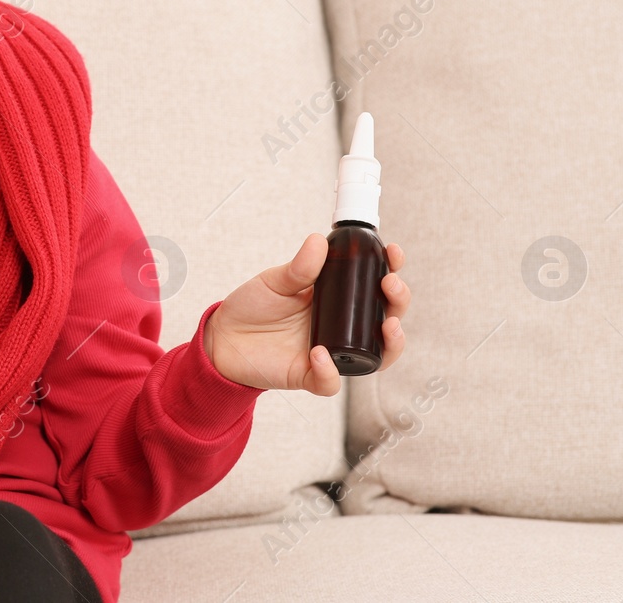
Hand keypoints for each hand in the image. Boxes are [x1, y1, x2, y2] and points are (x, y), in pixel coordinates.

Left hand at [203, 234, 409, 394]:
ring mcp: (332, 353)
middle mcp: (342, 327)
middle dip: (398, 302)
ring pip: (376, 356)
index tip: (393, 251)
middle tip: (391, 285)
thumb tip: (319, 241)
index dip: (391, 269)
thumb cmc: (252, 306)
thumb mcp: (275, 281)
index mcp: (337, 299)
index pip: (375, 285)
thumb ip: (299, 267)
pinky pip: (331, 382)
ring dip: (391, 343)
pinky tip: (320, 353)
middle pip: (386, 318)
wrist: (223, 337)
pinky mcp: (310, 376)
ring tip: (388, 325)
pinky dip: (330, 372)